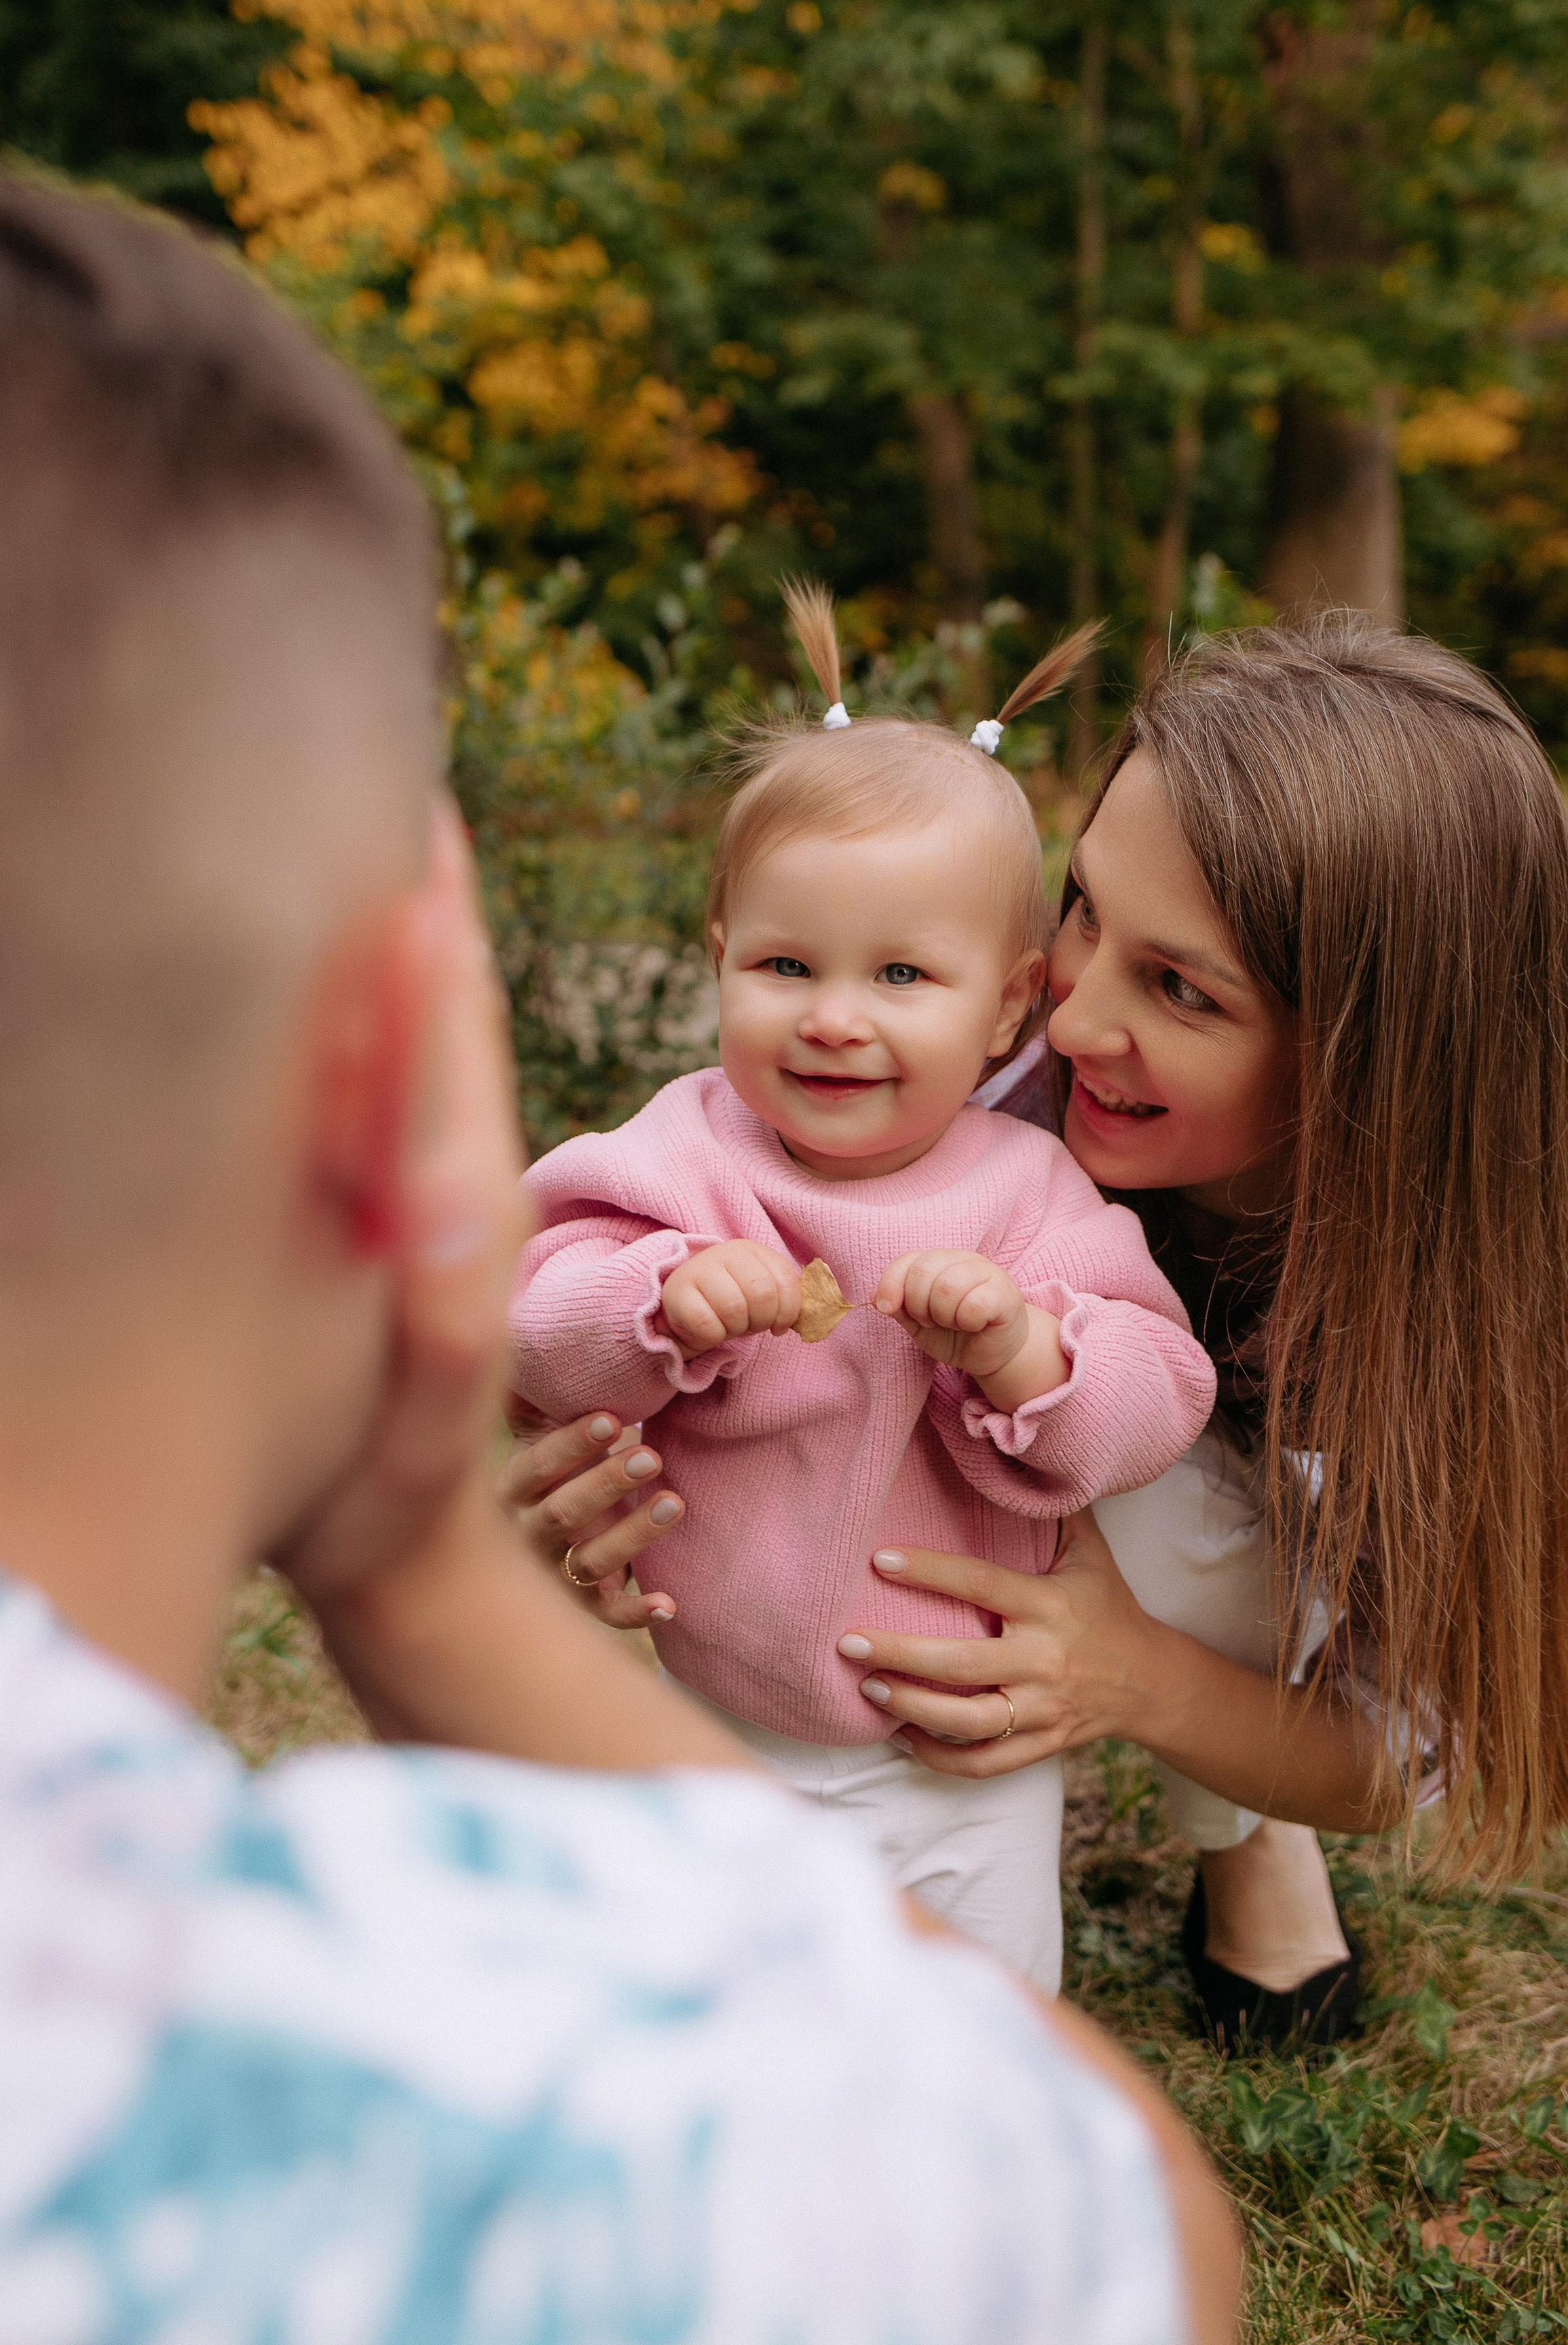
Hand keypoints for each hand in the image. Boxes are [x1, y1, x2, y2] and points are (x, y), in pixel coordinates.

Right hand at [272, 795, 529, 1618]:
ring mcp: (418, 1195)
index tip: (424, 820)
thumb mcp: (424, 1414)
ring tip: (378, 848)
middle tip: (405, 788)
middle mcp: (446, 1178)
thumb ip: (443, 1309)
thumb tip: (450, 1184)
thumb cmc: (394, 1494)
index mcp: (456, 1202)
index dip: (434, 928)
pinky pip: (384, 1096)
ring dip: (403, 946)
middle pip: (445, 1015)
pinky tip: (334, 985)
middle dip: (428, 904)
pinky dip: (371, 1022)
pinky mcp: (391, 1221)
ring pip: (417, 1045)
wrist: (406, 1556)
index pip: (451, 1040)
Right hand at [496, 1411, 683, 1630]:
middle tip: (651, 1456)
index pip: (535, 1467)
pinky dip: (635, 1611)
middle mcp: (523, 1535)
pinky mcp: (578, 1608)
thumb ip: (544, 1412)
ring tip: (675, 1503)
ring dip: (632, 1535)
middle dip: (606, 1484)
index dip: (571, 1445)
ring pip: (587, 1562)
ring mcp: (549, 1575)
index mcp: (509, 1490)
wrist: (513, 1562)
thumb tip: (551, 1351)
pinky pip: (605, 1615)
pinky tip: (668, 1602)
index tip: (615, 1419)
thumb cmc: (545, 1482)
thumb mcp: (536, 1447)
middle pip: (562, 1514)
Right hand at [661, 1240, 802, 1354]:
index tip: (778, 1325)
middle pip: (762, 1295)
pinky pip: (708, 1326)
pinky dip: (714, 1337)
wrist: (684, 1306)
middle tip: (749, 1325)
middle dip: (760, 1321)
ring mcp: (699, 1269)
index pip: (786, 1281)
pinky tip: (709, 1329)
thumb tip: (816, 1316)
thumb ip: (786, 1297)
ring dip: (736, 1329)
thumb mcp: (761, 1293)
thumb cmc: (731, 1300)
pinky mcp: (678, 1293)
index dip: (788, 1311)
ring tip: (728, 1325)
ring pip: (735, 1310)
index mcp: (753, 1250)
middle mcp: (726, 1252)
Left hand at [833, 1511, 1167, 1769]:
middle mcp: (1043, 1660)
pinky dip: (939, 1757)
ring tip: (868, 1687)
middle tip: (847, 1642)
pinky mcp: (1041, 1745)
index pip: (982, 1584)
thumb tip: (1022, 1454)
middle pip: (962, 1664)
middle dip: (899, 1654)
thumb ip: (1054, 1511)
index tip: (879, 1560)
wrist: (1151, 1681)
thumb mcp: (1091, 1554)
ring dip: (911, 1707)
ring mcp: (1041, 1709)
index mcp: (1049, 1606)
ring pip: (968, 1720)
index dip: (930, 1572)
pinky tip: (902, 1737)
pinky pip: (983, 1763)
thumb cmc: (1109, 1607)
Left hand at [874, 1248, 1029, 1378]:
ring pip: (948, 1286)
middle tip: (931, 1321)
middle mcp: (963, 1259)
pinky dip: (967, 1322)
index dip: (891, 1284)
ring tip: (954, 1323)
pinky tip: (974, 1325)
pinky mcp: (1005, 1294)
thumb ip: (898, 1307)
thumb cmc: (956, 1334)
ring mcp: (987, 1273)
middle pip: (923, 1271)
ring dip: (943, 1316)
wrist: (993, 1354)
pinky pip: (973, 1305)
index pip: (907, 1260)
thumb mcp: (918, 1323)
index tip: (888, 1309)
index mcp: (939, 1261)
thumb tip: (876, 1298)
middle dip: (918, 1305)